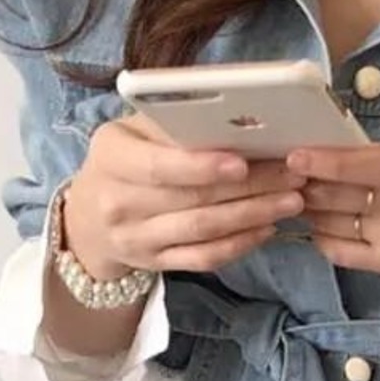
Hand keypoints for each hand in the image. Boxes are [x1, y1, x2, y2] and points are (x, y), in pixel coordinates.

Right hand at [61, 112, 307, 279]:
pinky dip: (239, 244)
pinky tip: (267, 228)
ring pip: (203, 231)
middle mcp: (118, 203)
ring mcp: (137, 240)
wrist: (87, 220)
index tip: (242, 162)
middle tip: (292, 176)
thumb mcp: (131, 133)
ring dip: (253, 216)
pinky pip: (203, 258)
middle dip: (249, 188)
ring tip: (291, 201)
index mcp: (111, 158)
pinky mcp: (155, 264)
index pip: (158, 166)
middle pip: (193, 199)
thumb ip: (172, 126)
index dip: (202, 166)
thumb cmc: (123, 162)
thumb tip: (237, 116)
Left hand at [288, 140, 379, 316]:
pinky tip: (318, 225)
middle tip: (287, 175)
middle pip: (333, 195)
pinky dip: (322, 237)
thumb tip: (332, 153)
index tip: (292, 156)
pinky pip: (340, 251)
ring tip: (298, 197)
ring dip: (310, 209)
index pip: (352, 166)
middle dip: (305, 184)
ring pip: (331, 222)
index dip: (317, 162)